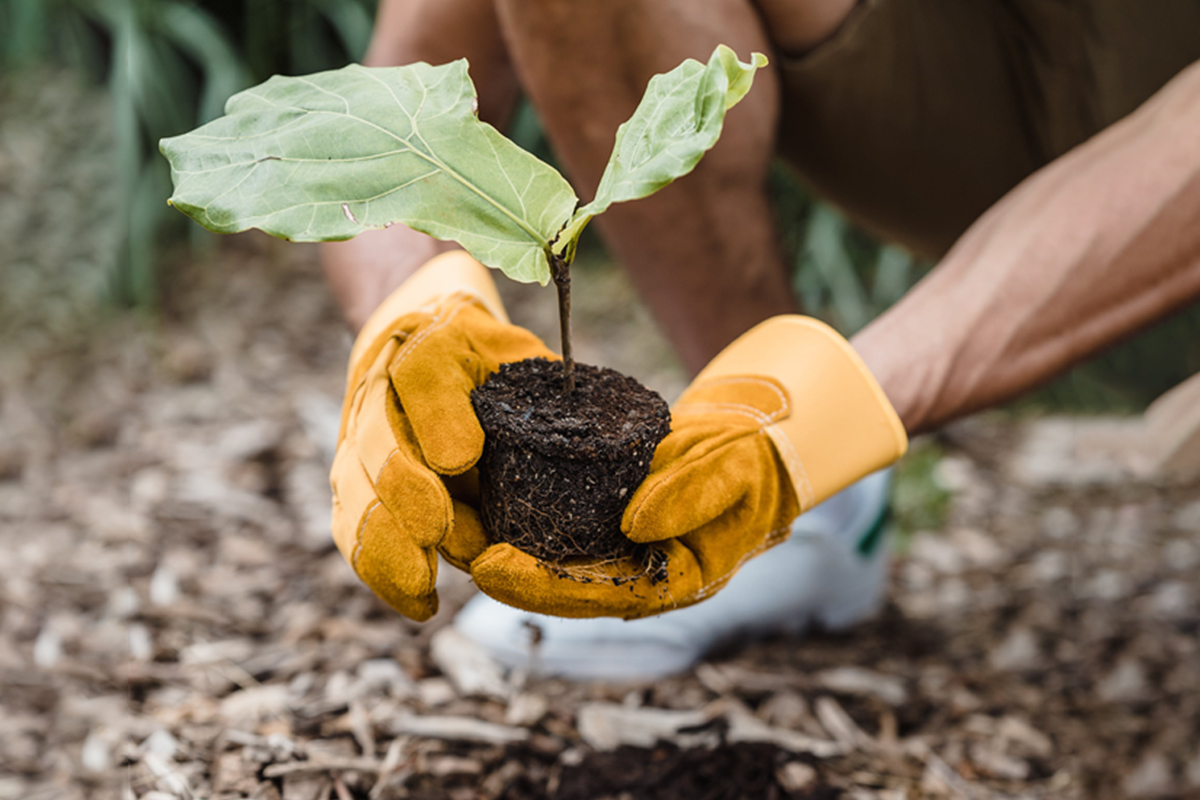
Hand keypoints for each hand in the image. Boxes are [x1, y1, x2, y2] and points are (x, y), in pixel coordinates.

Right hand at [330, 252, 552, 620]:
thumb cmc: (481, 353)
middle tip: (434, 532)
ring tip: (421, 584)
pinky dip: (378, 569)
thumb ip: (508, 387)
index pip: (422, 369)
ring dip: (384, 539)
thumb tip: (461, 459)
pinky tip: (416, 603)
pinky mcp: (356, 483)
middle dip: (402, 490)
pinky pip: (354, 529)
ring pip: (357, 492)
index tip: (461, 457)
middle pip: (376, 439)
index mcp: (420, 344)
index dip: (435, 414)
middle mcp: (376, 392)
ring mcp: (358, 441)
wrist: (422, 333)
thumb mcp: (508, 351)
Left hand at [465, 316, 908, 618]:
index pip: (593, 596)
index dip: (539, 587)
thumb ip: (693, 495)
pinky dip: (515, 512)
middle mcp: (634, 573)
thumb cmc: (754, 465)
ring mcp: (616, 548)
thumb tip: (634, 524)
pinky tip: (477, 495)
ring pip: (547, 556)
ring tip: (447, 520)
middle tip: (448, 543)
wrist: (755, 449)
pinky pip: (552, 522)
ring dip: (497, 543)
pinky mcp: (600, 517)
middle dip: (501, 569)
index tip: (489, 568)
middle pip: (556, 584)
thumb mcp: (736, 471)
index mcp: (668, 580)